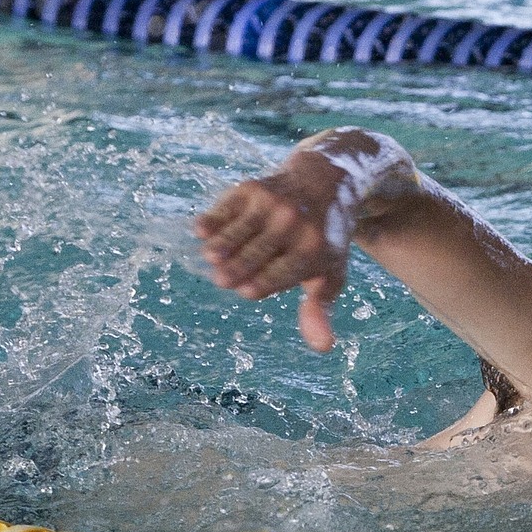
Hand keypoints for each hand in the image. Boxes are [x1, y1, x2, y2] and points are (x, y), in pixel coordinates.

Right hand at [194, 160, 348, 352]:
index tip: (246, 291)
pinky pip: (225, 209)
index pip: (277, 276)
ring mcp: (272, 204)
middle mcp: (293, 225)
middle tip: (221, 280)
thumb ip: (319, 310)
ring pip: (236, 233)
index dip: (257, 286)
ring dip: (219, 248)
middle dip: (234, 270)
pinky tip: (202, 231)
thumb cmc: (323, 240)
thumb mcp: (330, 274)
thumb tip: (323, 347)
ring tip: (211, 259)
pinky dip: (212, 221)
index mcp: (313, 251)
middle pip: (253, 256)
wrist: (324, 183)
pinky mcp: (253, 188)